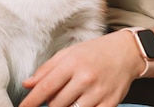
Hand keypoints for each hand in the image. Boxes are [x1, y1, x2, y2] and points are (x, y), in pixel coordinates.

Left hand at [20, 30, 140, 106]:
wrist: (126, 52)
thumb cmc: (94, 52)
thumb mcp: (68, 53)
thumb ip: (47, 69)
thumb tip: (27, 84)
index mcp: (72, 63)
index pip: (46, 87)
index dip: (31, 102)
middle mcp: (85, 78)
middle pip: (56, 104)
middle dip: (50, 104)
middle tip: (56, 95)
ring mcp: (98, 92)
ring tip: (70, 97)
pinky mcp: (110, 103)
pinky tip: (82, 103)